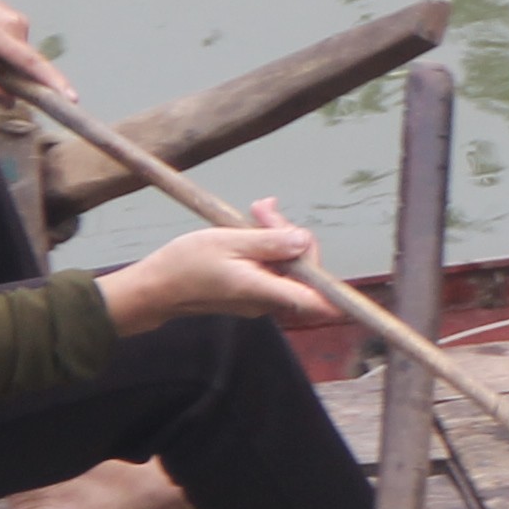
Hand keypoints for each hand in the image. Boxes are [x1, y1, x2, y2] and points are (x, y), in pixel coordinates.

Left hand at [0, 0, 56, 102]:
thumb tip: (9, 100)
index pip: (30, 63)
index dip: (52, 83)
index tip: (73, 99)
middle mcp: (16, 24)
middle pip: (23, 65)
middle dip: (6, 77)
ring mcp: (18, 19)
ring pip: (17, 57)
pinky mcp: (16, 17)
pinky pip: (14, 46)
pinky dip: (0, 53)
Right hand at [97, 198, 320, 334]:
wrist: (152, 289)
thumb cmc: (184, 265)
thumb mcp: (228, 241)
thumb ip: (270, 242)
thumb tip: (304, 242)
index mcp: (262, 290)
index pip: (313, 300)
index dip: (337, 294)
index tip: (356, 290)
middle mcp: (265, 300)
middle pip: (300, 268)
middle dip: (290, 235)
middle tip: (263, 208)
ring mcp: (258, 299)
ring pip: (285, 265)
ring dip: (275, 236)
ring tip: (254, 211)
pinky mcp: (249, 292)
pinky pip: (270, 268)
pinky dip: (263, 247)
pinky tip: (248, 227)